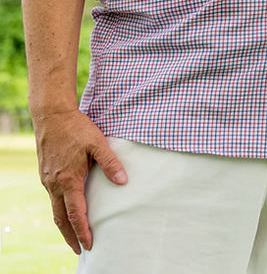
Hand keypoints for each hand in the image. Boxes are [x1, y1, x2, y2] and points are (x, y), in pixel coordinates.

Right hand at [32, 108, 126, 253]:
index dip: (83, 231)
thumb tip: (123, 181)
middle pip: (60, 218)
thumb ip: (110, 162)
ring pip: (54, 209)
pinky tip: (67, 208)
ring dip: (64, 224)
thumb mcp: (97, 142)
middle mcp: (54, 184)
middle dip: (70, 236)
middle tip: (79, 250)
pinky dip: (59, 209)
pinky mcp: (45, 174)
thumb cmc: (76, 128)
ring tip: (73, 235)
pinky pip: (52, 197)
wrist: (52, 115)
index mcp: (68, 180)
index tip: (89, 244)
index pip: (75, 213)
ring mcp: (47, 180)